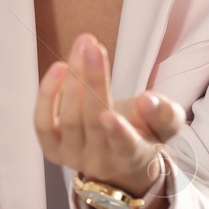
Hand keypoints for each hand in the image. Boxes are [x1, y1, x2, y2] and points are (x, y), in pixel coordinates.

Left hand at [35, 33, 182, 194]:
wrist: (117, 156)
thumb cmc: (144, 133)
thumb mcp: (166, 124)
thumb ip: (164, 114)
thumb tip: (148, 100)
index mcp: (132, 157)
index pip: (125, 147)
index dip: (117, 132)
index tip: (109, 113)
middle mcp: (100, 161)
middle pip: (92, 122)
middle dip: (93, 81)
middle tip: (94, 47)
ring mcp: (72, 156)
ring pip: (68, 118)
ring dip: (73, 78)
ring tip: (82, 46)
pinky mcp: (51, 148)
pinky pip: (43, 123)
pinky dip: (47, 94)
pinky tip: (59, 68)